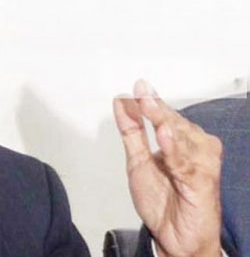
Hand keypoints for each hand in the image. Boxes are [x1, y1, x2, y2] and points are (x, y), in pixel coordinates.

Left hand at [113, 80, 222, 256]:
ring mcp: (201, 164)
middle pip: (174, 122)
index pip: (164, 116)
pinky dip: (174, 149)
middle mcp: (194, 149)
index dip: (150, 102)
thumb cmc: (162, 202)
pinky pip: (187, 163)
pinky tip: (164, 135)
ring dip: (166, 122)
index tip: (137, 87)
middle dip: (156, 108)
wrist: (174, 237)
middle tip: (142, 92)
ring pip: (182, 138)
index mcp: (180, 142)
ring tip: (150, 107)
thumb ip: (131, 131)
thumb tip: (121, 102)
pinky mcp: (202, 182)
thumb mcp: (137, 161)